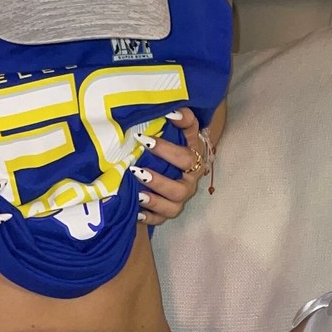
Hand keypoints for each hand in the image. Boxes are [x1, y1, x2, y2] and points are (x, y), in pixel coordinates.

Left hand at [133, 105, 210, 227]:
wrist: (180, 162)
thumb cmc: (178, 143)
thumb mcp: (184, 130)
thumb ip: (183, 118)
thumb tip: (173, 111)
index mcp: (195, 161)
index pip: (186, 158)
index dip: (166, 150)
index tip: (144, 140)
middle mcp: (189, 183)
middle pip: (181, 189)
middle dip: (159, 181)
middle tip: (137, 171)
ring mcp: (179, 200)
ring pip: (172, 208)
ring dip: (155, 201)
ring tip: (138, 194)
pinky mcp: (166, 213)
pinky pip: (159, 220)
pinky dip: (148, 217)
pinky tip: (136, 211)